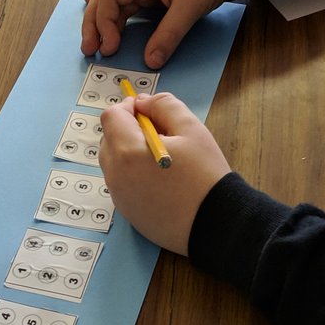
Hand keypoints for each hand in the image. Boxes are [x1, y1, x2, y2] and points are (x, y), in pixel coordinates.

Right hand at [82, 0, 244, 68]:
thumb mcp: (191, 5)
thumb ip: (169, 34)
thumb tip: (150, 61)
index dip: (104, 25)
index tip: (109, 48)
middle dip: (94, 25)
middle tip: (90, 51)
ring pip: (112, 1)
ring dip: (102, 22)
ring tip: (94, 44)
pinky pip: (126, 3)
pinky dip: (114, 14)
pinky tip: (104, 19)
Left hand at [99, 92, 230, 254]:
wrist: (216, 223)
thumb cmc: (206, 175)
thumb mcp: (191, 129)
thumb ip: (164, 106)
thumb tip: (142, 102)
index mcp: (127, 151)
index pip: (111, 116)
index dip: (128, 107)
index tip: (147, 110)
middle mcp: (115, 175)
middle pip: (109, 139)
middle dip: (127, 129)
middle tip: (159, 133)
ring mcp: (119, 197)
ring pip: (113, 162)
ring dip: (129, 152)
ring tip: (161, 158)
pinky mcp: (127, 213)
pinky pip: (122, 184)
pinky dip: (133, 174)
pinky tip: (160, 180)